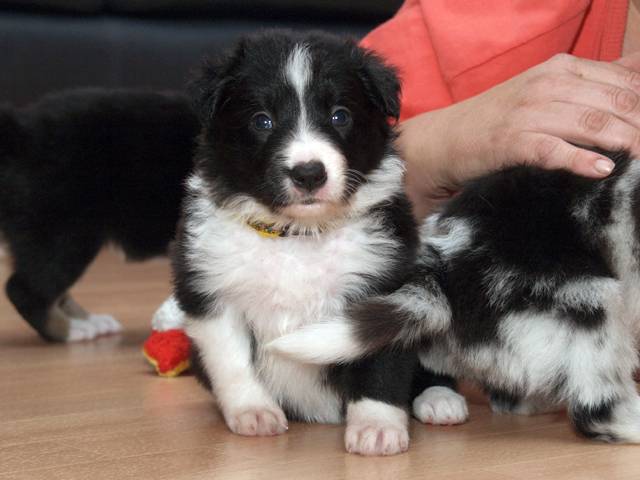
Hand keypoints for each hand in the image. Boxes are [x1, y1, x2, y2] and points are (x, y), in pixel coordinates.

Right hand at [400, 52, 639, 217]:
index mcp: (561, 68)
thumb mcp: (545, 91)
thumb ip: (591, 83)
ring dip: (625, 142)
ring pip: (591, 123)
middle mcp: (547, 84)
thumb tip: (638, 73)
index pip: (623, 81)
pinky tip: (602, 170)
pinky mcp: (511, 141)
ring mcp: (528, 111)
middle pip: (614, 103)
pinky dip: (580, 159)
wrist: (444, 139)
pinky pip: (553, 149)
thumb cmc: (498, 118)